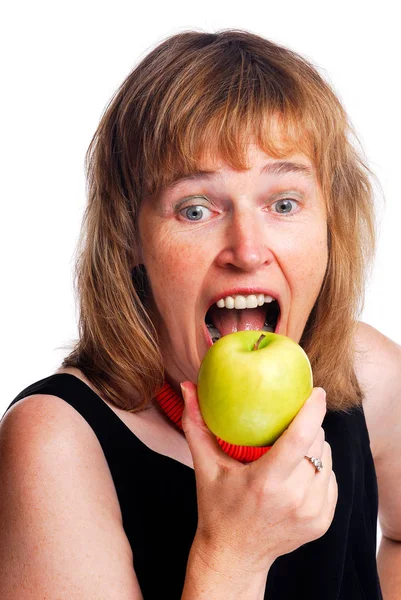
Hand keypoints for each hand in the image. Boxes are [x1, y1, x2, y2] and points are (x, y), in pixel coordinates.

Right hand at [181, 382, 337, 575]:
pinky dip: (320, 469)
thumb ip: (195, 425)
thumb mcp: (204, 467)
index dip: (312, 411)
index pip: (299, 438)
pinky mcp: (322, 522)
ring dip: (316, 446)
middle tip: (293, 420)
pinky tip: (301, 470)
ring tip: (296, 444)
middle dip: (310, 425)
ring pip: (327, 460)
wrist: (234, 558)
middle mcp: (293, 499)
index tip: (316, 392)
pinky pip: (331, 480)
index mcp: (265, 483)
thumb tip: (187, 386)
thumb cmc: (216, 508)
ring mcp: (312, 513)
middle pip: (317, 444)